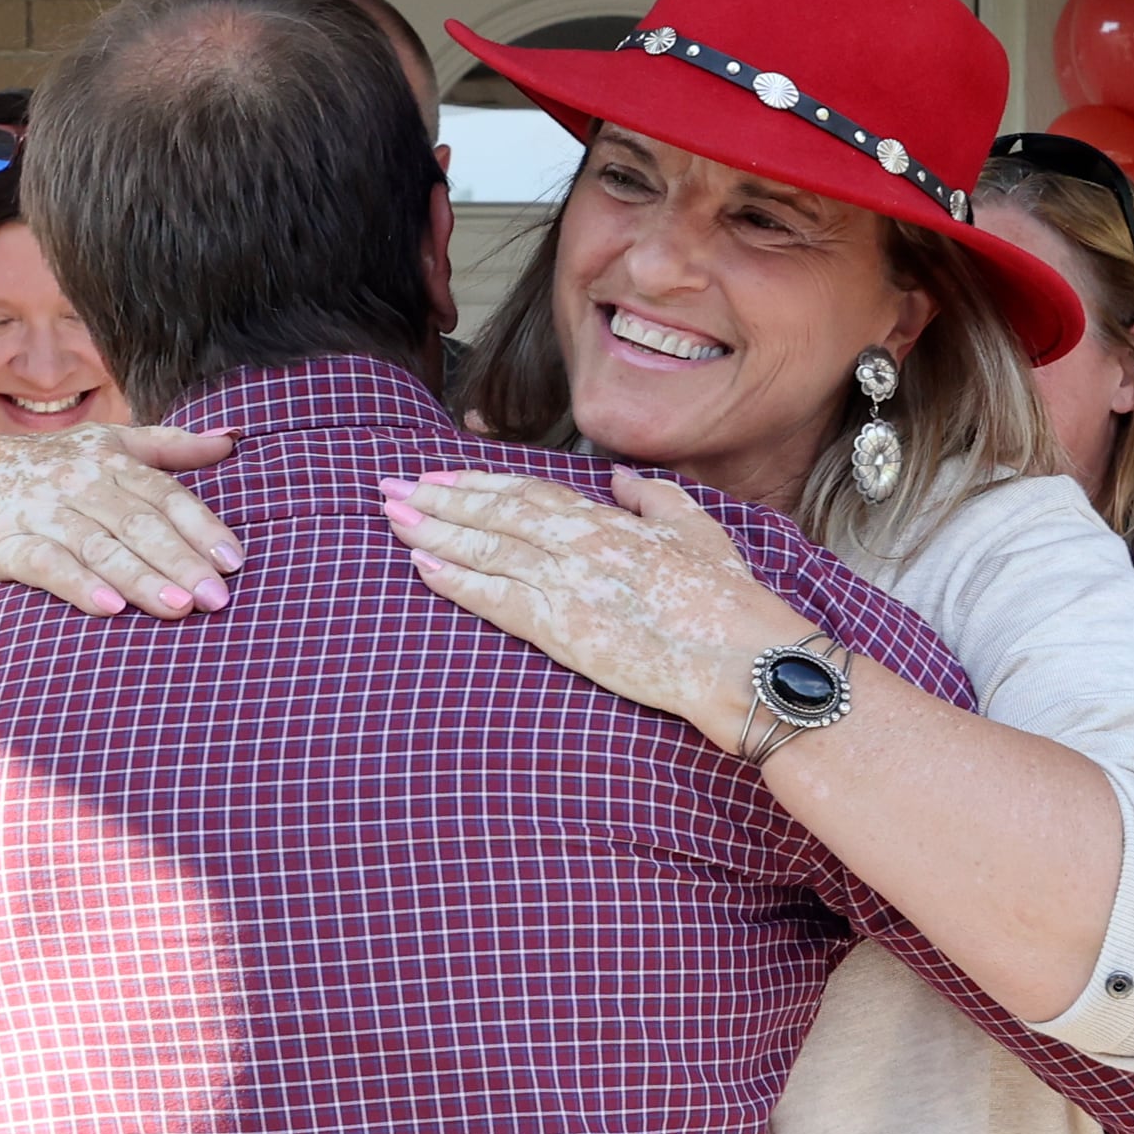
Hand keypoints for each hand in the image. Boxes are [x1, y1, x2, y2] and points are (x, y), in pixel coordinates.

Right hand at [0, 423, 241, 617]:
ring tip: (178, 608)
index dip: (201, 526)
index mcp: (109, 461)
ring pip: (98, 545)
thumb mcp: (108, 445)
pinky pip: (45, 564)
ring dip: (139, 577)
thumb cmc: (51, 469)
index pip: (164, 494)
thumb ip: (170, 446)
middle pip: (138, 523)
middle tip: (217, 598)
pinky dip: (76, 584)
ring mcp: (40, 512)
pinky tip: (108, 608)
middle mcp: (78, 483)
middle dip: (180, 561)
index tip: (234, 561)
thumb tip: (233, 440)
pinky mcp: (3, 543)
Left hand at [380, 467, 810, 748]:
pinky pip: (499, 601)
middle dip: (439, 499)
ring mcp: (570, 586)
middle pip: (496, 513)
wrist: (744, 658)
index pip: (530, 492)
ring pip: (488, 551)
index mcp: (611, 521)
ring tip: (392, 518)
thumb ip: (653, 499)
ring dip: (435, 533)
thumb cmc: (731, 601)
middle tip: (389, 488)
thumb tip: (620, 479)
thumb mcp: (698, 532)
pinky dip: (458, 582)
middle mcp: (583, 545)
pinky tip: (423, 567)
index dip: (480, 482)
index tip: (440, 475)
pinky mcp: (565, 632)